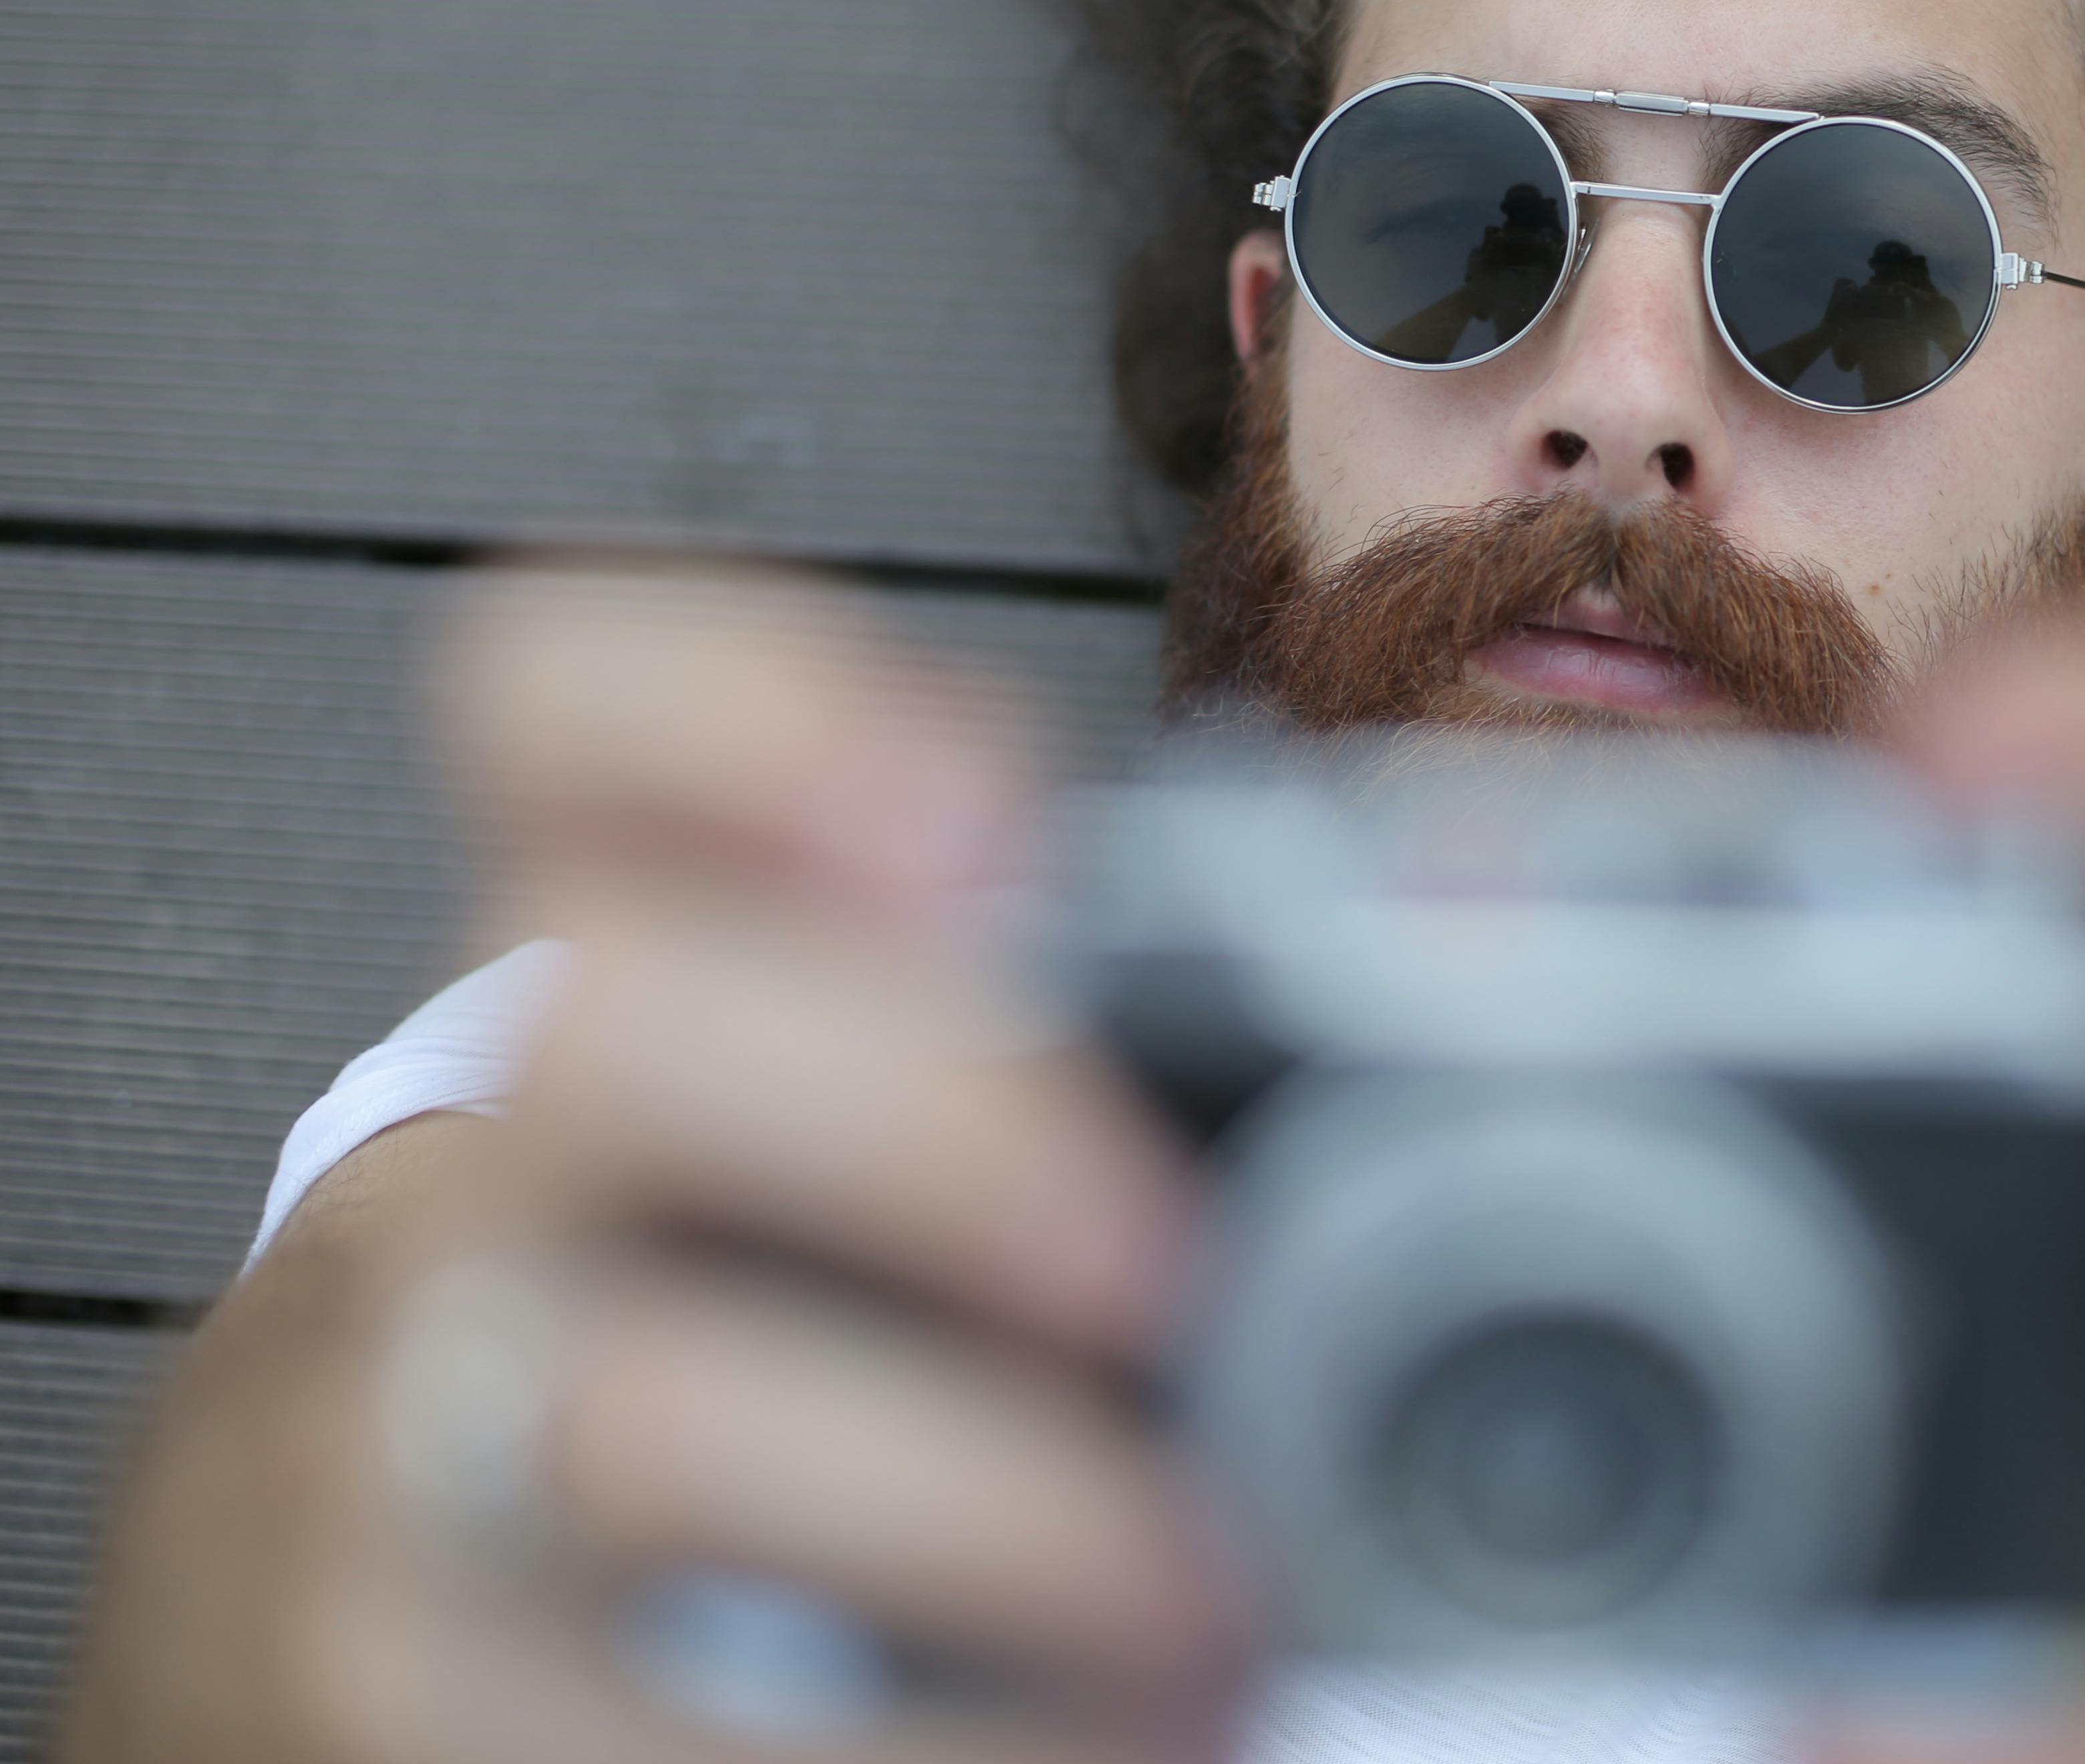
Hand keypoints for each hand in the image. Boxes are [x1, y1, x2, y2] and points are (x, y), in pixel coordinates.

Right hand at [98, 565, 1240, 1763]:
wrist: (347, 1639)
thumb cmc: (709, 1358)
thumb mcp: (818, 1153)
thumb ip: (1030, 1033)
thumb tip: (1446, 940)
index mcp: (590, 997)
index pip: (563, 718)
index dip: (752, 717)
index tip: (982, 819)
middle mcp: (465, 1185)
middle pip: (613, 1026)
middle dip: (932, 1121)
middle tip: (1166, 1267)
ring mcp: (385, 1445)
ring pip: (631, 1413)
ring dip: (985, 1509)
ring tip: (1203, 1608)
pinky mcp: (378, 1700)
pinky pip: (626, 1732)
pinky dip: (924, 1760)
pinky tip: (1099, 1755)